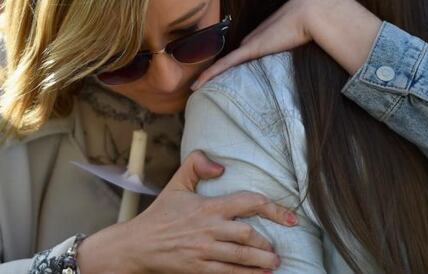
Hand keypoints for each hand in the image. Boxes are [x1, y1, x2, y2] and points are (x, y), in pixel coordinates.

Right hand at [78, 151, 296, 273]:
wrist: (136, 245)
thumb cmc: (160, 215)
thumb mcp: (176, 184)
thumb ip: (196, 164)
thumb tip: (221, 165)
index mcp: (208, 206)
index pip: (248, 203)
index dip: (273, 209)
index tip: (291, 218)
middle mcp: (209, 229)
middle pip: (248, 235)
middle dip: (267, 243)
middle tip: (277, 248)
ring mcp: (204, 251)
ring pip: (241, 257)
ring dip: (262, 261)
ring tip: (275, 263)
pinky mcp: (198, 269)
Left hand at [192, 0, 381, 89]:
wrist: (315, 10)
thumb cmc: (315, 23)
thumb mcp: (304, 37)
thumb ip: (297, 45)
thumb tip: (299, 53)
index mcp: (266, 36)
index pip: (246, 51)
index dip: (234, 62)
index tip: (225, 72)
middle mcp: (255, 39)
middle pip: (232, 58)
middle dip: (218, 70)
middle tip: (204, 83)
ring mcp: (251, 44)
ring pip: (224, 62)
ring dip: (209, 74)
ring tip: (194, 86)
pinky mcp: (251, 49)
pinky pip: (225, 65)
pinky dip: (210, 74)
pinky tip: (196, 85)